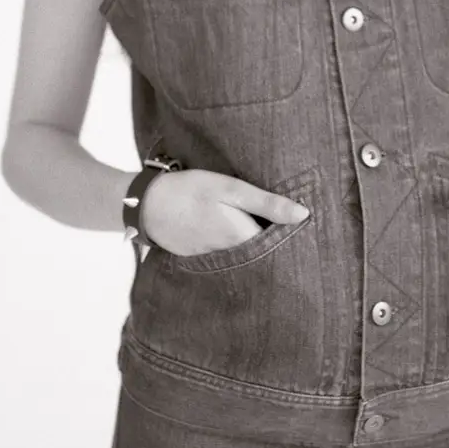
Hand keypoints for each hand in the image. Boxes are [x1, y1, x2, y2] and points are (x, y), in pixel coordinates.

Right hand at [138, 168, 309, 257]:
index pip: (278, 245)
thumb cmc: (190, 191)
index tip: (303, 224)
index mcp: (242, 238)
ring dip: (252, 243)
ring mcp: (212, 258)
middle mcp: (230, 256)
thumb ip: (267, 203)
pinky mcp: (198, 256)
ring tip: (260, 225)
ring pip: (242, 254)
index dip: (290, 234)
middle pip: (261, 253)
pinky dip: (230, 244)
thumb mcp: (230, 188)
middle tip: (285, 225)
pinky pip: (223, 254)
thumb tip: (303, 215)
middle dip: (274, 242)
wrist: (145, 204)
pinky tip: (230, 229)